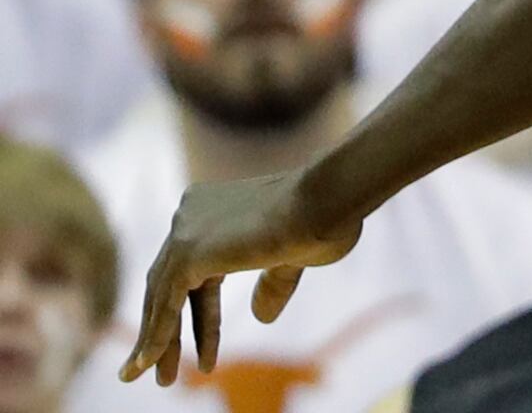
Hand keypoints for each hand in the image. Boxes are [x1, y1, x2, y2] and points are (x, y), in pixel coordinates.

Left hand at [121, 171, 361, 385]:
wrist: (332, 198)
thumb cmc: (326, 218)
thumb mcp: (294, 258)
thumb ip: (271, 285)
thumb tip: (260, 318)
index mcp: (215, 211)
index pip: (197, 274)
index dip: (202, 318)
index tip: (206, 354)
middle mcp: (192, 215)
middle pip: (170, 285)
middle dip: (167, 331)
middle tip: (161, 372)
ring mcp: (187, 230)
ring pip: (162, 296)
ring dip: (158, 341)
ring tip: (159, 380)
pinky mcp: (188, 251)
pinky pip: (166, 302)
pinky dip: (159, 334)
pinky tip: (152, 362)